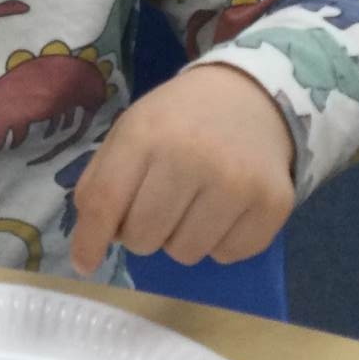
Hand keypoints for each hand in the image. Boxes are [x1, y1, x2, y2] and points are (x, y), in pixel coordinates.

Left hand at [69, 66, 294, 275]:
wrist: (251, 97)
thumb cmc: (179, 120)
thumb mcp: (130, 131)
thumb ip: (101, 181)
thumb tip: (90, 241)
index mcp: (145, 134)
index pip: (106, 202)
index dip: (90, 240)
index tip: (85, 262)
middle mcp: (191, 157)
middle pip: (143, 238)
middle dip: (141, 233)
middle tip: (156, 206)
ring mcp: (237, 182)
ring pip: (185, 254)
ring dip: (180, 238)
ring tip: (192, 203)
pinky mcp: (273, 203)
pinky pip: (227, 255)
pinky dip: (219, 242)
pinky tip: (224, 209)